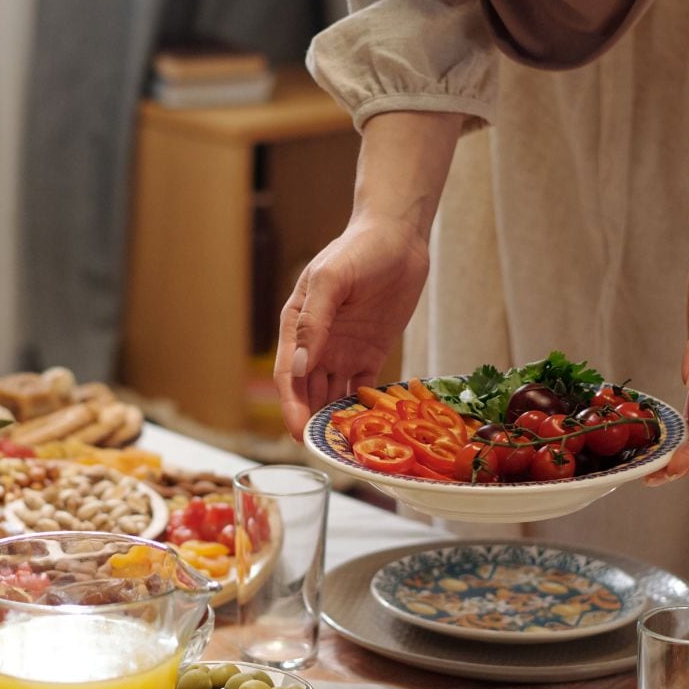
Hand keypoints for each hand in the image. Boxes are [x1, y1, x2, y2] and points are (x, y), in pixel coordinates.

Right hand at [274, 214, 429, 436]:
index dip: (291, 405)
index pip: (289, 374)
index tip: (297, 432)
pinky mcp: (370, 354)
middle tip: (320, 450)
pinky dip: (362, 407)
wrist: (399, 238)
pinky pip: (363, 388)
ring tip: (343, 446)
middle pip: (308, 391)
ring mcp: (343, 351)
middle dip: (311, 421)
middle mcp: (317, 343)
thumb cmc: (358, 250)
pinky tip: (367, 428)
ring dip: (334, 419)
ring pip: (333, 394)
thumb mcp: (331, 280)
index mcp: (297, 325)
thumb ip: (314, 322)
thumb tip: (299, 367)